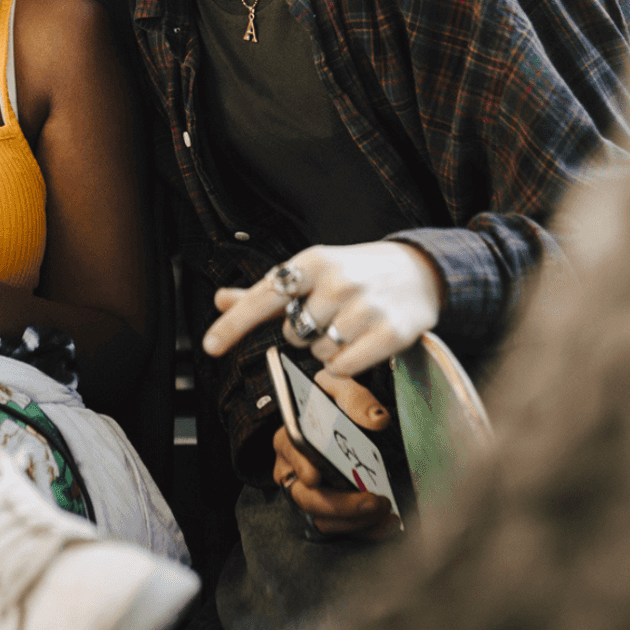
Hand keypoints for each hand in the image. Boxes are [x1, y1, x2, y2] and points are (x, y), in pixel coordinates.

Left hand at [203, 241, 443, 375]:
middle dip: (305, 331)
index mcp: (314, 262)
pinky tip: (362, 343)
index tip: (209, 346)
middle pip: (293, 333)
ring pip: (319, 353)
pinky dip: (347, 364)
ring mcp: (366, 307)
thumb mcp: (314, 271)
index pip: (264, 296)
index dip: (234, 323)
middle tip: (331, 313)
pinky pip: (345, 368)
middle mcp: (339, 281)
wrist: (420, 271)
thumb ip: (267, 291)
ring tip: (351, 325)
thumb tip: (220, 298)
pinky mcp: (390, 333)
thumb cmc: (356, 273)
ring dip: (328, 348)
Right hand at [274, 371, 399, 539]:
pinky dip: (365, 531)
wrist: (342, 420)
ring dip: (355, 522)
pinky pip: (341, 529)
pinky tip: (388, 523)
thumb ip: (356, 398)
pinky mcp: (328, 512)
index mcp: (291, 438)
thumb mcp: (340, 388)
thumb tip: (377, 420)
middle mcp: (294, 471)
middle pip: (305, 497)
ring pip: (322, 519)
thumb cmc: (334, 402)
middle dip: (340, 504)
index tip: (315, 476)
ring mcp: (310, 495)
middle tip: (374, 501)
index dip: (300, 466)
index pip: (289, 454)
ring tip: (386, 513)